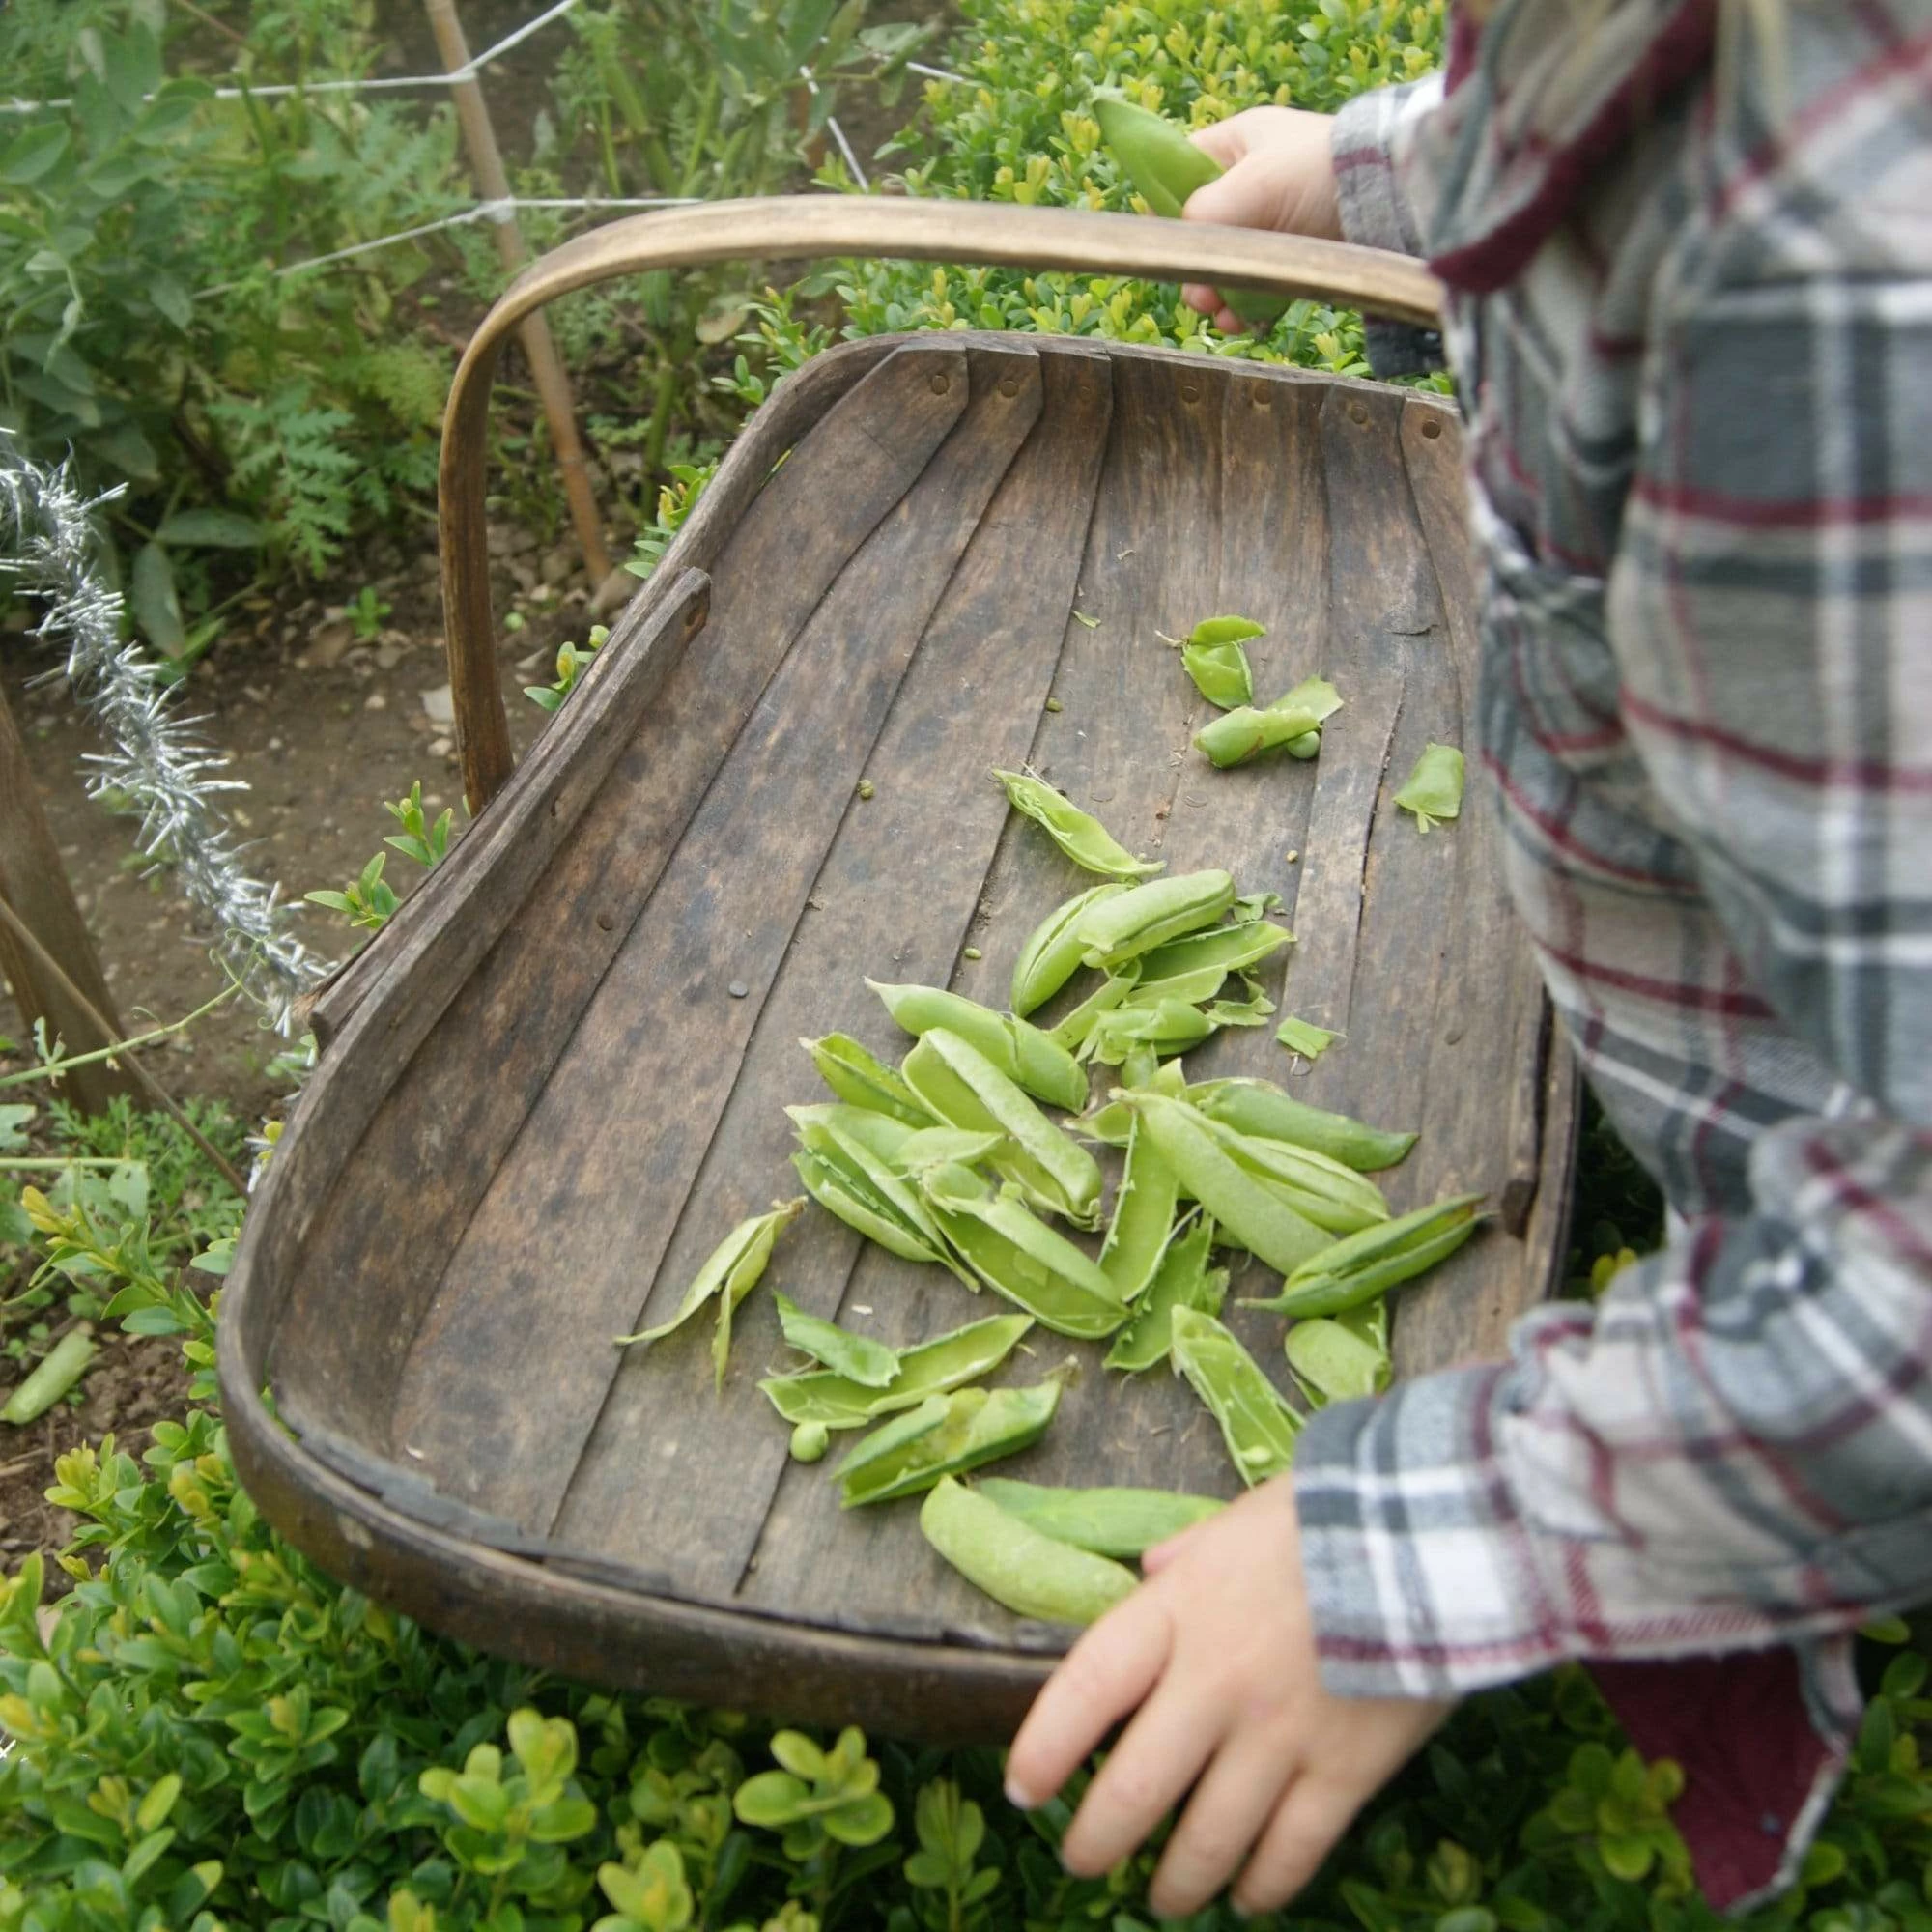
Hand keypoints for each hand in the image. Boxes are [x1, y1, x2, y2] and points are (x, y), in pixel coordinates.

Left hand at [1004, 1475, 1452, 1917]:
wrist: (1435, 1533)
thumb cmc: (1329, 1514)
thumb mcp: (1238, 1519)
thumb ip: (1188, 1555)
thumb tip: (1153, 1571)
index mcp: (1179, 1610)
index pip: (1086, 1688)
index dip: (1044, 1746)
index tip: (1023, 1788)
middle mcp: (1215, 1682)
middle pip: (1135, 1789)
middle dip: (1097, 1840)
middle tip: (1083, 1859)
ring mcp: (1280, 1735)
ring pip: (1208, 1839)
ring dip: (1175, 1881)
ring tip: (1162, 1898)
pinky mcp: (1346, 1772)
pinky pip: (1291, 1853)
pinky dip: (1262, 1887)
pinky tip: (1247, 1897)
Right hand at [1179, 107, 1341, 333]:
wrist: (1390, 194)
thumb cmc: (1317, 174)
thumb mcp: (1251, 186)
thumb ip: (1203, 214)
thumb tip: (1182, 251)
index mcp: (1236, 143)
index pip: (1180, 170)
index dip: (1168, 209)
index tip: (1175, 245)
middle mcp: (1251, 180)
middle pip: (1201, 231)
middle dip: (1199, 267)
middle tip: (1202, 296)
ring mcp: (1275, 220)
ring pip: (1227, 263)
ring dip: (1221, 294)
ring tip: (1225, 315)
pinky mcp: (1296, 254)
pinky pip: (1258, 284)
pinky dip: (1248, 306)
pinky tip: (1245, 322)